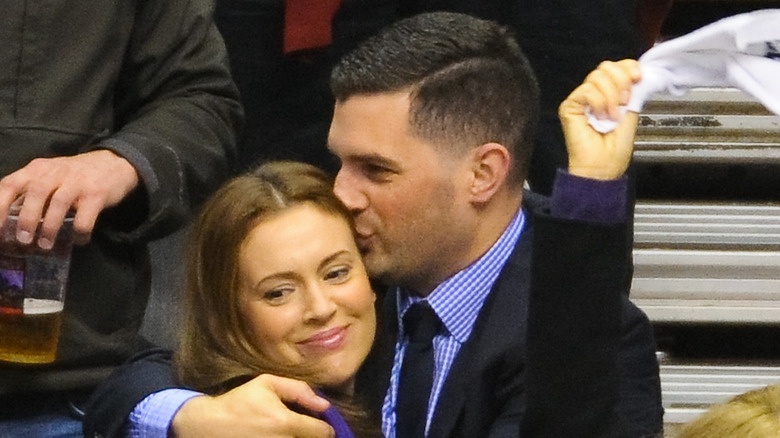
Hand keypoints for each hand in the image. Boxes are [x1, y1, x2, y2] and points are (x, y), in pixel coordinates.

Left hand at [0, 149, 138, 248]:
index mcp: (37, 169)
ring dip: (49, 227)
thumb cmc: (74, 175)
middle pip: (35, 192)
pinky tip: (79, 241)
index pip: (10, 184)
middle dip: (26, 219)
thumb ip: (30, 193)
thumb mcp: (48, 176)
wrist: (113, 163)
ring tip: (45, 245)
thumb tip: (9, 223)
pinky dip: (79, 232)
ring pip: (58, 203)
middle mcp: (55, 172)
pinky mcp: (96, 194)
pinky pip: (85, 217)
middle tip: (23, 240)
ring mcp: (77, 182)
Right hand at [171, 374, 334, 437]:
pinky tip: (279, 437)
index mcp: (285, 423)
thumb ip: (298, 390)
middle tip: (303, 427)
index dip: (326, 427)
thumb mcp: (266, 384)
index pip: (323, 433)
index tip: (319, 422)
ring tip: (288, 432)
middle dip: (313, 435)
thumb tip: (324, 404)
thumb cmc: (239, 402)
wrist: (208, 426)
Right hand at [559, 59, 641, 179]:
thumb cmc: (614, 149)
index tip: (638, 78)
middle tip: (624, 102)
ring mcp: (580, 99)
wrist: (603, 165)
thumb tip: (638, 73)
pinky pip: (587, 91)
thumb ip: (632, 91)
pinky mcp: (569, 106)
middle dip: (621, 81)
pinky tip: (600, 117)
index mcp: (608, 94)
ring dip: (611, 96)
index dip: (628, 67)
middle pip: (606, 67)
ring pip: (597, 77)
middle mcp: (593, 94)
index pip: (615, 67)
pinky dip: (599, 103)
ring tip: (612, 115)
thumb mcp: (631, 112)